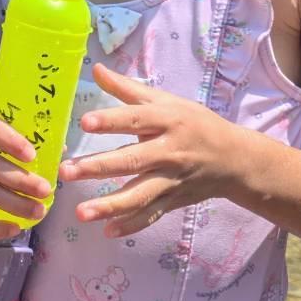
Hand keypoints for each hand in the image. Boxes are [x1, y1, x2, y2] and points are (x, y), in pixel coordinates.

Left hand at [58, 64, 246, 236]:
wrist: (234, 159)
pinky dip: (131, 225)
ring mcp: (171, 179)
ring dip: (110, 206)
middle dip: (98, 167)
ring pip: (140, 195)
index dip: (111, 120)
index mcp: (167, 121)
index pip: (136, 119)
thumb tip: (95, 69)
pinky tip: (107, 231)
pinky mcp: (174, 200)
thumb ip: (127, 89)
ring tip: (80, 212)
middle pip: (132, 161)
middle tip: (66, 171)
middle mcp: (169, 152)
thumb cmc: (194, 123)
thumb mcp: (166, 101)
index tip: (84, 122)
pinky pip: (151, 215)